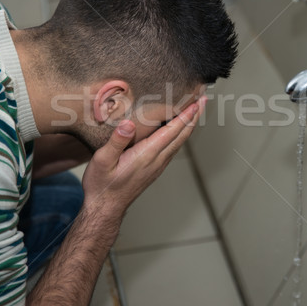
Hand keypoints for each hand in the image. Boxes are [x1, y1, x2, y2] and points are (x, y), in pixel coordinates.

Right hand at [81, 96, 205, 217]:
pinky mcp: (155, 168)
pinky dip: (180, 133)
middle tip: (204, 98)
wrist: (105, 207)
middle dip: (194, 116)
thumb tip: (127, 124)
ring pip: (179, 141)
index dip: (186, 114)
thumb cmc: (102, 184)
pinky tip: (179, 128)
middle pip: (182, 134)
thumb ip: (116, 142)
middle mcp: (157, 159)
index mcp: (147, 155)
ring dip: (189, 124)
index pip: (173, 130)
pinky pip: (173, 147)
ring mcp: (158, 165)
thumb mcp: (102, 161)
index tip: (197, 101)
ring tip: (195, 109)